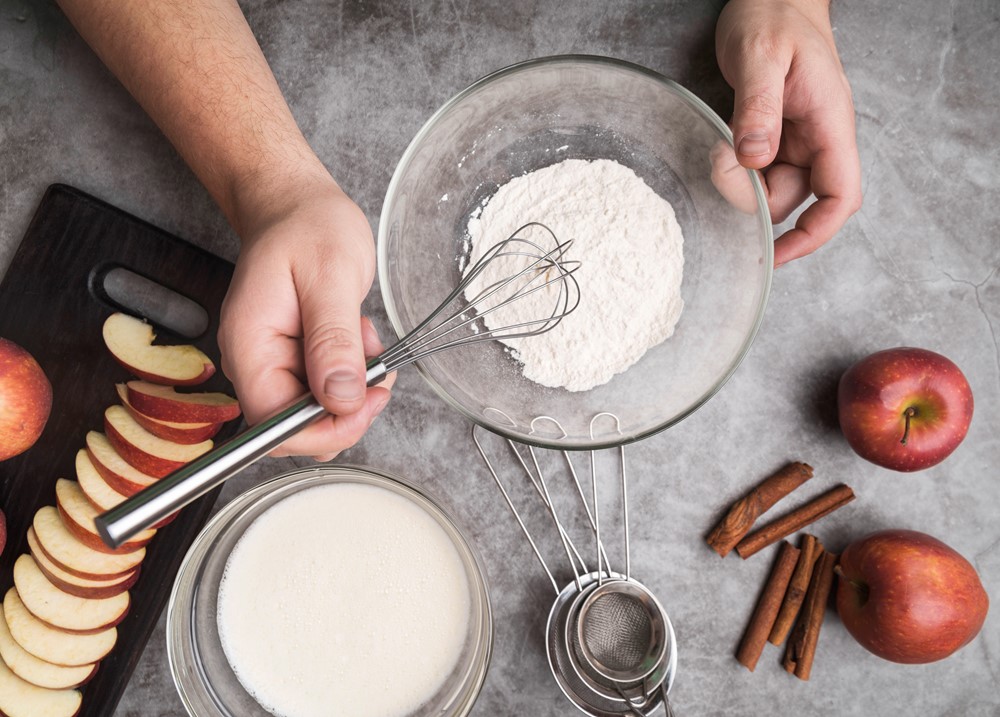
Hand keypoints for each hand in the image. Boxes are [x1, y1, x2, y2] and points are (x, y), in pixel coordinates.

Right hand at [219, 181, 393, 459]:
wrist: (299, 206)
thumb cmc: (309, 227)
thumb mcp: (331, 277)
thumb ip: (334, 340)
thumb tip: (340, 399)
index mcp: (249, 345)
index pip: (272, 425)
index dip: (320, 431)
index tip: (364, 405)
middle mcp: (254, 362)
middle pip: (296, 427)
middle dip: (346, 410)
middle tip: (380, 373)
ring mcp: (273, 363)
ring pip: (317, 412)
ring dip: (354, 390)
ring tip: (368, 342)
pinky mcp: (294, 360)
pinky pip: (326, 390)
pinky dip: (353, 374)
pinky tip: (359, 338)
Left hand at [716, 0, 861, 266]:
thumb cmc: (774, 14)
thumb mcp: (760, 56)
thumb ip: (757, 107)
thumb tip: (754, 159)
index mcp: (830, 124)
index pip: (840, 196)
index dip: (816, 233)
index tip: (779, 254)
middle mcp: (817, 139)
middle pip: (792, 200)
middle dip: (753, 198)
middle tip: (719, 164)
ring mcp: (795, 141)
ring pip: (769, 189)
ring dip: (738, 183)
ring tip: (718, 144)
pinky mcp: (772, 138)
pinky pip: (755, 172)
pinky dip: (734, 172)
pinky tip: (719, 150)